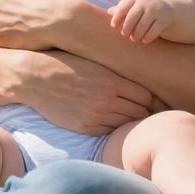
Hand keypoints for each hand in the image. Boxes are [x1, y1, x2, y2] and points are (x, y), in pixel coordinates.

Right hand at [0, 33, 163, 135]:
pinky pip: (109, 131)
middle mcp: (107, 99)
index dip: (153, 101)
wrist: (36, 76)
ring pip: (126, 124)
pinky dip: (114, 128)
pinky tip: (115, 125)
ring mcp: (96, 115)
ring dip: (131, 123)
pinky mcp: (84, 127)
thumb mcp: (95, 62)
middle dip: (147, 114)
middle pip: (140, 112)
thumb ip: (116, 71)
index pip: (146, 96)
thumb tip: (136, 70)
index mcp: (112, 80)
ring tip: (138, 124)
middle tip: (154, 117)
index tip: (158, 103)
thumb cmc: (67, 64)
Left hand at [108, 0, 173, 42]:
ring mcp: (156, 10)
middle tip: (124, 34)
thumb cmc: (145, 8)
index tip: (113, 26)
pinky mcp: (164, 19)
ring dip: (136, 34)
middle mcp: (146, 1)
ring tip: (134, 38)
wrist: (169, 8)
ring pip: (142, 25)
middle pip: (132, 16)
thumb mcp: (134, 5)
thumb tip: (108, 12)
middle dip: (126, 27)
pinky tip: (144, 40)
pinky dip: (148, 37)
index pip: (123, 6)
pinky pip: (153, 31)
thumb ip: (121, 9)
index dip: (117, 17)